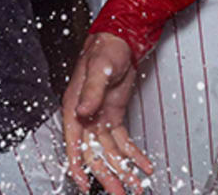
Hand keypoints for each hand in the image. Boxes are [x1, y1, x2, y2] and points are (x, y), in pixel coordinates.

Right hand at [62, 32, 153, 194]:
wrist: (121, 39)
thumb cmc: (105, 48)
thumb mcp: (100, 68)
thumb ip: (92, 91)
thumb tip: (82, 112)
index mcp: (75, 106)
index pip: (74, 143)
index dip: (78, 166)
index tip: (86, 185)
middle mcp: (86, 115)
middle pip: (95, 154)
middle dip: (108, 176)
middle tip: (120, 193)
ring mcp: (100, 118)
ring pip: (110, 152)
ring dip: (123, 170)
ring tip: (135, 186)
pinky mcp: (114, 117)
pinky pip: (123, 142)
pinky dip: (133, 155)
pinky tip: (143, 165)